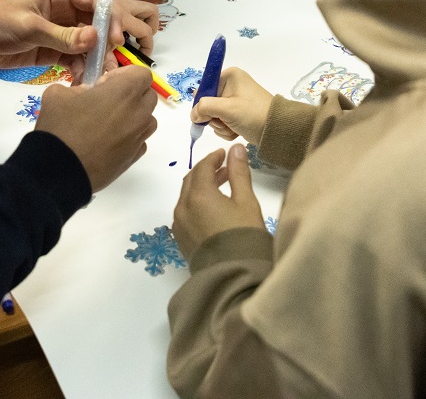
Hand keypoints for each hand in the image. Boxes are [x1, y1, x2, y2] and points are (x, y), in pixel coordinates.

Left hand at [0, 0, 143, 77]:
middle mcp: (67, 11)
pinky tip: (87, 82)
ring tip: (107, 75)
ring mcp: (63, 32)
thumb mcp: (28, 27)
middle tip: (132, 53)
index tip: (116, 40)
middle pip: (102, 19)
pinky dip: (85, 70)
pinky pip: (78, 59)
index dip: (112, 18)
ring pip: (93, 43)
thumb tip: (95, 40)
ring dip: (102, 58)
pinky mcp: (55, 51)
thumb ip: (62, 35)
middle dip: (119, 35)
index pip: (97, 1)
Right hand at [35, 65, 156, 190]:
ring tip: (108, 122)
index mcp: (125, 92)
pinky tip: (107, 141)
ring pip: (147, 118)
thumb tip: (86, 95)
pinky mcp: (134, 157)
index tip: (105, 83)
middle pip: (148, 95)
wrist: (59, 171)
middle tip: (105, 101)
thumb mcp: (57, 94)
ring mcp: (138, 137)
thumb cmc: (60, 128)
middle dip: (130, 93)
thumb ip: (77, 87)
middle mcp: (138, 113)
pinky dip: (128, 136)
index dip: (124, 75)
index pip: (142, 73)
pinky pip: (139, 140)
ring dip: (133, 115)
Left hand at [173, 145, 265, 260]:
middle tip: (224, 168)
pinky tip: (211, 208)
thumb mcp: (246, 202)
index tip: (225, 154)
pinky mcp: (180, 238)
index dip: (214, 158)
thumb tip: (235, 148)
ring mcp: (179, 224)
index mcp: (199, 195)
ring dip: (200, 187)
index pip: (203, 167)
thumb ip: (239, 173)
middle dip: (206, 171)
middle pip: (191, 180)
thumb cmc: (245, 236)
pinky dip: (195, 203)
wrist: (234, 276)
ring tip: (221, 187)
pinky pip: (184, 212)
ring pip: (186, 196)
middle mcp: (183, 207)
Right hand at [191, 68, 272, 144]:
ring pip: (215, 116)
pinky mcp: (238, 113)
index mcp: (229, 76)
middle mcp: (231, 85)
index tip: (208, 115)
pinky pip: (223, 122)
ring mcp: (235, 100)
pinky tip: (237, 130)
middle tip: (225, 121)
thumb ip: (204, 108)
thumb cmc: (252, 114)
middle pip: (208, 104)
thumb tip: (193, 115)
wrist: (276, 130)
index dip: (202, 103)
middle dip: (214, 118)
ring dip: (221, 126)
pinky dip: (227, 129)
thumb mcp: (226, 109)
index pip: (204, 88)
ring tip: (234, 127)